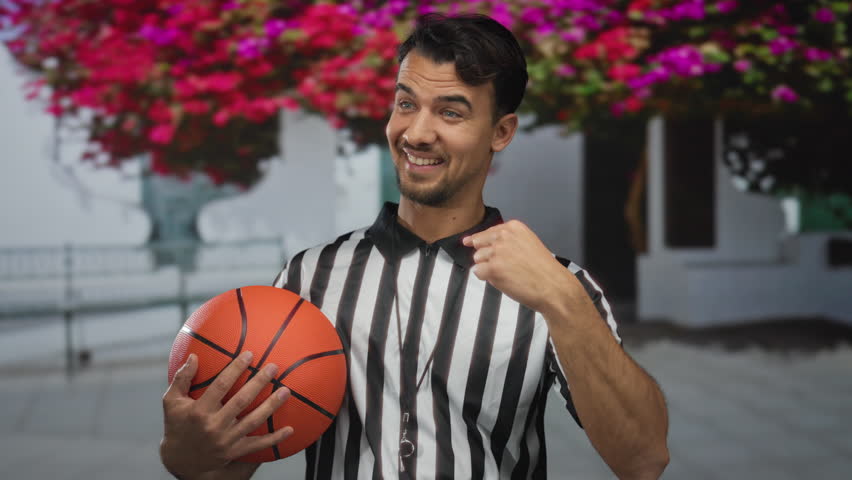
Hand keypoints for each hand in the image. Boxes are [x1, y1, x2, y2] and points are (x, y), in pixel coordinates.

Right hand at [160, 351, 293, 477]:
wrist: (181, 460)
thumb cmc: (177, 424)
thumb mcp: (171, 402)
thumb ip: (182, 379)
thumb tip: (193, 355)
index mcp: (199, 411)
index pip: (220, 386)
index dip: (235, 369)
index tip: (249, 355)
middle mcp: (213, 426)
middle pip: (241, 401)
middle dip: (259, 382)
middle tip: (273, 367)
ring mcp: (226, 440)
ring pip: (253, 421)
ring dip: (271, 406)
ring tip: (286, 391)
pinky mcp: (235, 452)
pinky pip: (258, 445)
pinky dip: (275, 438)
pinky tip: (290, 429)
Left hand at [463, 220, 575, 314]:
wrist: (554, 287)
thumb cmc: (542, 270)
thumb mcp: (526, 243)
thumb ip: (505, 240)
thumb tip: (472, 241)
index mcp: (513, 227)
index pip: (487, 232)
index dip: (481, 241)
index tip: (470, 242)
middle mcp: (504, 236)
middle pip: (478, 244)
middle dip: (486, 256)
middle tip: (505, 266)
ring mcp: (498, 251)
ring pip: (477, 260)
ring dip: (488, 268)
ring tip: (509, 274)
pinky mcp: (493, 268)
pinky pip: (478, 273)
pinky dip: (488, 279)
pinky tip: (505, 281)